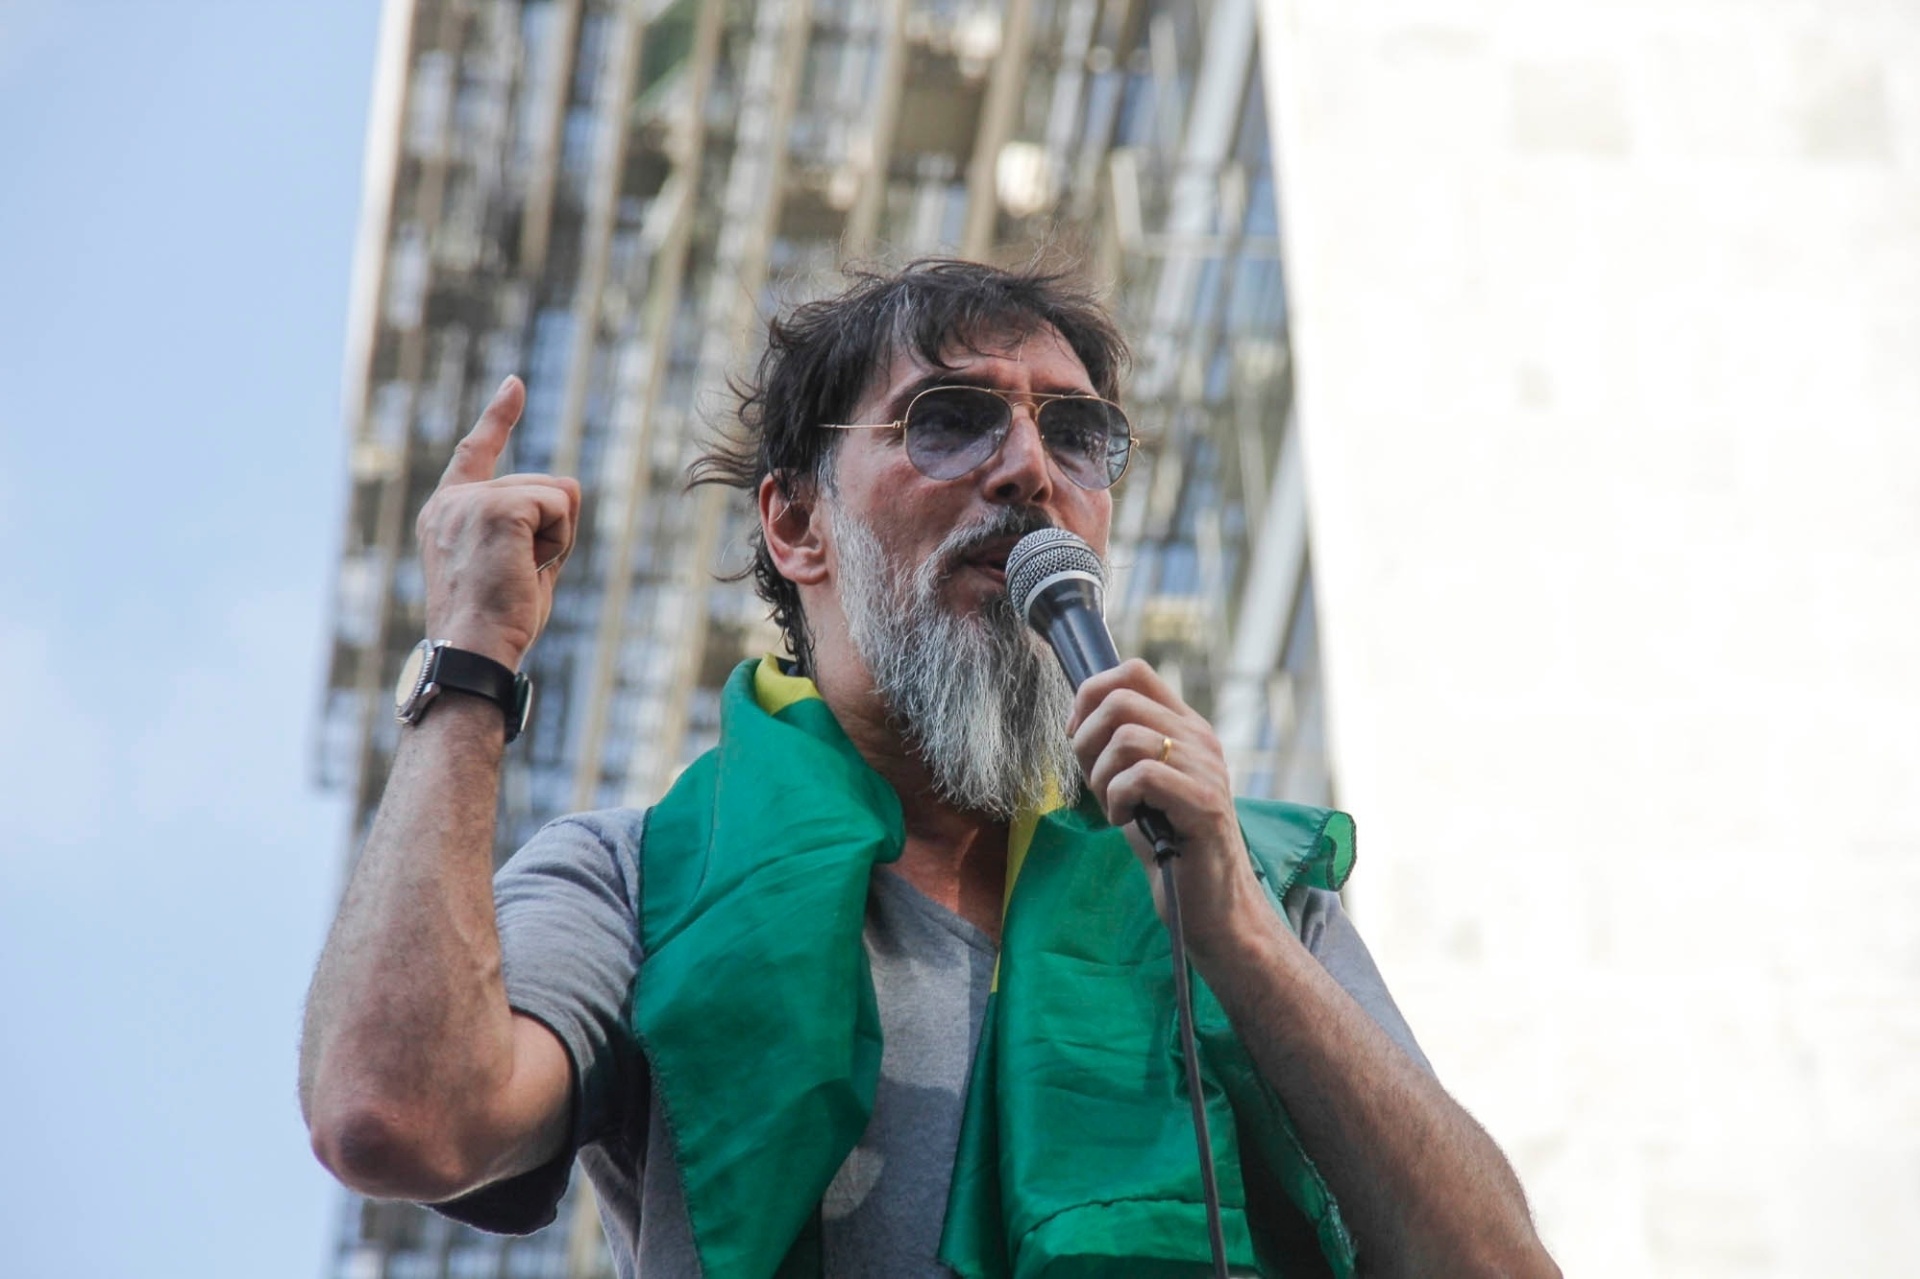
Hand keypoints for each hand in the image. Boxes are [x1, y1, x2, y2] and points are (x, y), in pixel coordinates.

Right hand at [414, 377, 580, 669]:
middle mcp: (454, 500)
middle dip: (552, 533)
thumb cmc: (497, 625)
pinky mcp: (497, 507)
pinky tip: (527, 567)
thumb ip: (533, 527)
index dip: (499, 418)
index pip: (477, 452)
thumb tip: (569, 489)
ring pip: (558, 495)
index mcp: (448, 513)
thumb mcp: (514, 566)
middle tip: (520, 577)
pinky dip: (559, 541)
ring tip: (520, 574)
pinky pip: (561, 506)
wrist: (474, 649)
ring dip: (556, 539)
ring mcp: (472, 500)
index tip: (515, 385)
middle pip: (545, 487)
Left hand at [1068, 659, 1262, 944]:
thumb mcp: (1138, 785)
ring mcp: (1205, 769)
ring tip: (1112, 806)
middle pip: (1120, 699)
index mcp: (1184, 727)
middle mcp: (1199, 739)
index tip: (1078, 735)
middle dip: (1087, 740)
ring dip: (1101, 776)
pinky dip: (1117, 800)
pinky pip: (1141, 776)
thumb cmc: (1169, 844)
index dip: (1091, 694)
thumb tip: (1077, 719)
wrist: (1209, 903)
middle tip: (1095, 780)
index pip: (1134, 671)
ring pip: (1126, 738)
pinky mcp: (1203, 803)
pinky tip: (1125, 821)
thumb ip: (1118, 749)